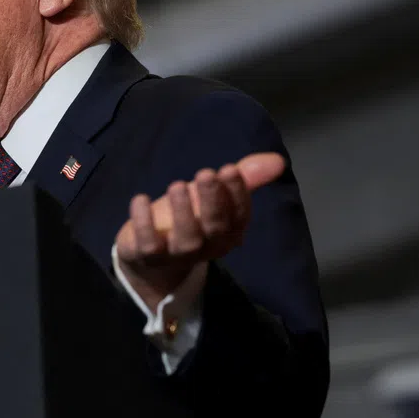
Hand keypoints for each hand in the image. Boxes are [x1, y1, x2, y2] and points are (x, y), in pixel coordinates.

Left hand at [115, 152, 284, 310]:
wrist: (149, 253)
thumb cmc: (189, 216)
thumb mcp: (214, 194)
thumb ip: (244, 177)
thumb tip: (278, 161)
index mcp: (229, 231)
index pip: (239, 214)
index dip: (237, 192)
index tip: (229, 169)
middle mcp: (207, 246)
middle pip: (216, 227)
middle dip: (213, 200)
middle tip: (205, 174)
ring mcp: (177, 254)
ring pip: (186, 239)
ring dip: (183, 212)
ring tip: (177, 185)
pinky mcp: (148, 256)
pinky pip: (148, 245)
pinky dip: (143, 222)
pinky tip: (140, 199)